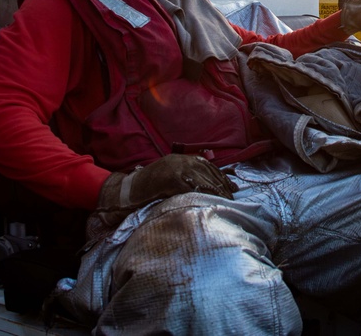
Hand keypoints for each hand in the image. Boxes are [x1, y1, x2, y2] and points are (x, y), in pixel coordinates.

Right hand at [98, 154, 234, 212]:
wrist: (127, 191)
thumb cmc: (148, 188)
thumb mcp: (169, 177)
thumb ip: (186, 178)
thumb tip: (207, 188)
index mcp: (180, 159)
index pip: (207, 166)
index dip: (221, 177)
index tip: (232, 187)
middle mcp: (179, 161)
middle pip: (207, 172)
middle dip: (222, 185)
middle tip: (232, 197)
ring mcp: (174, 168)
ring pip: (202, 179)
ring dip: (216, 190)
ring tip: (225, 201)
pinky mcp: (171, 179)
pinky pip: (191, 187)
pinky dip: (202, 193)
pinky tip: (210, 201)